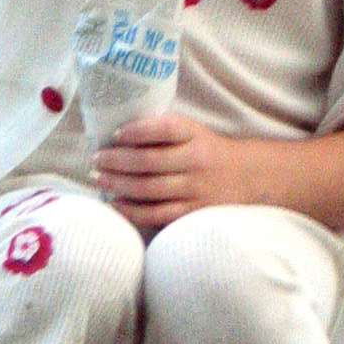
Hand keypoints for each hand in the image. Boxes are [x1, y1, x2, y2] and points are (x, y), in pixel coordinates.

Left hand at [92, 114, 259, 233]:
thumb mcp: (193, 132)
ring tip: (98, 179)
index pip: (164, 128)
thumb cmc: (206, 151)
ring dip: (118, 184)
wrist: (248, 176)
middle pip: (149, 162)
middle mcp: (197, 161)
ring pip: (149, 189)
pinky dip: (132, 210)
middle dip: (116, 161)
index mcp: (195, 135)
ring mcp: (196, 189)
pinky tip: (115, 204)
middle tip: (96, 159)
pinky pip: (157, 214)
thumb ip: (162, 131)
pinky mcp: (193, 213)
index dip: (137, 131)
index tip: (115, 134)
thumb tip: (117, 135)